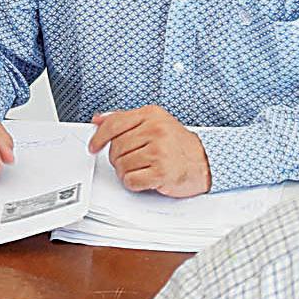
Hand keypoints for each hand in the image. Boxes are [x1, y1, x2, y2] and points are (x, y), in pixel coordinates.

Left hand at [88, 105, 210, 196]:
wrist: (204, 162)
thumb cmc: (177, 145)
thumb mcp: (154, 123)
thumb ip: (125, 120)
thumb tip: (98, 120)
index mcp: (151, 114)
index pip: (114, 123)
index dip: (99, 137)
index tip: (93, 147)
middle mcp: (156, 130)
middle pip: (116, 147)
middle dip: (118, 158)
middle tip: (131, 161)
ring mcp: (159, 151)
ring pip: (121, 165)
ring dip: (127, 172)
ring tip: (142, 169)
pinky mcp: (162, 172)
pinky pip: (131, 181)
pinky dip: (134, 183)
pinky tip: (145, 178)